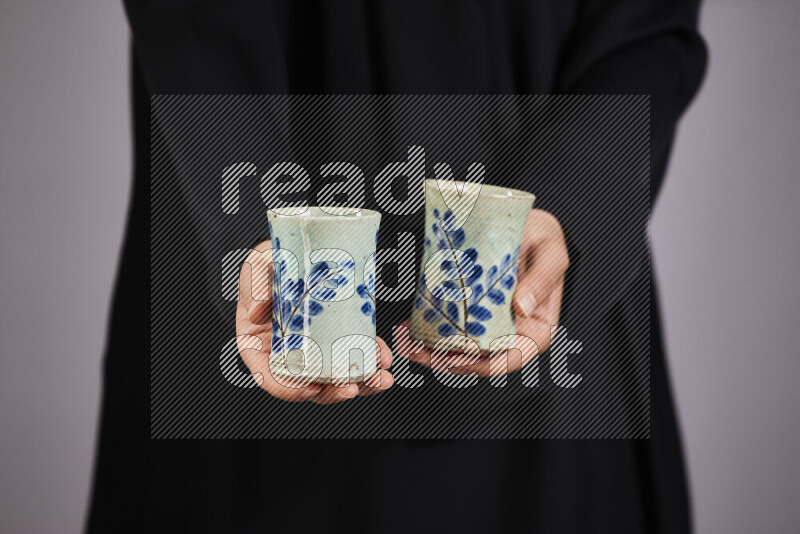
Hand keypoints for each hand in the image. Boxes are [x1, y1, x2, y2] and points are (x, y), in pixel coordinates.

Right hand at [236, 240, 393, 403]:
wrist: (296, 246)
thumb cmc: (267, 262)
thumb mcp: (257, 269)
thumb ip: (257, 287)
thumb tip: (256, 313)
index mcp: (258, 344)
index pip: (269, 377)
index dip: (289, 389)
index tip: (310, 389)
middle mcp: (284, 352)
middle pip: (307, 383)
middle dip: (333, 391)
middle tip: (352, 387)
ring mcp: (311, 348)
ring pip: (334, 376)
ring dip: (360, 383)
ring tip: (380, 379)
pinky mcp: (335, 337)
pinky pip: (352, 354)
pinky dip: (369, 359)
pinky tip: (383, 358)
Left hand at [401, 209, 568, 376]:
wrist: (528, 224)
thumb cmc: (546, 241)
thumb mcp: (552, 255)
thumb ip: (542, 281)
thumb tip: (522, 308)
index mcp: (535, 331)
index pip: (510, 359)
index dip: (482, 364)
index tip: (457, 358)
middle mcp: (509, 333)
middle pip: (477, 359)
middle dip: (444, 360)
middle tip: (417, 351)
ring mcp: (486, 324)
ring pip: (457, 348)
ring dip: (429, 350)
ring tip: (404, 342)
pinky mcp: (467, 310)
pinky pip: (447, 325)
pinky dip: (426, 328)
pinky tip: (405, 326)